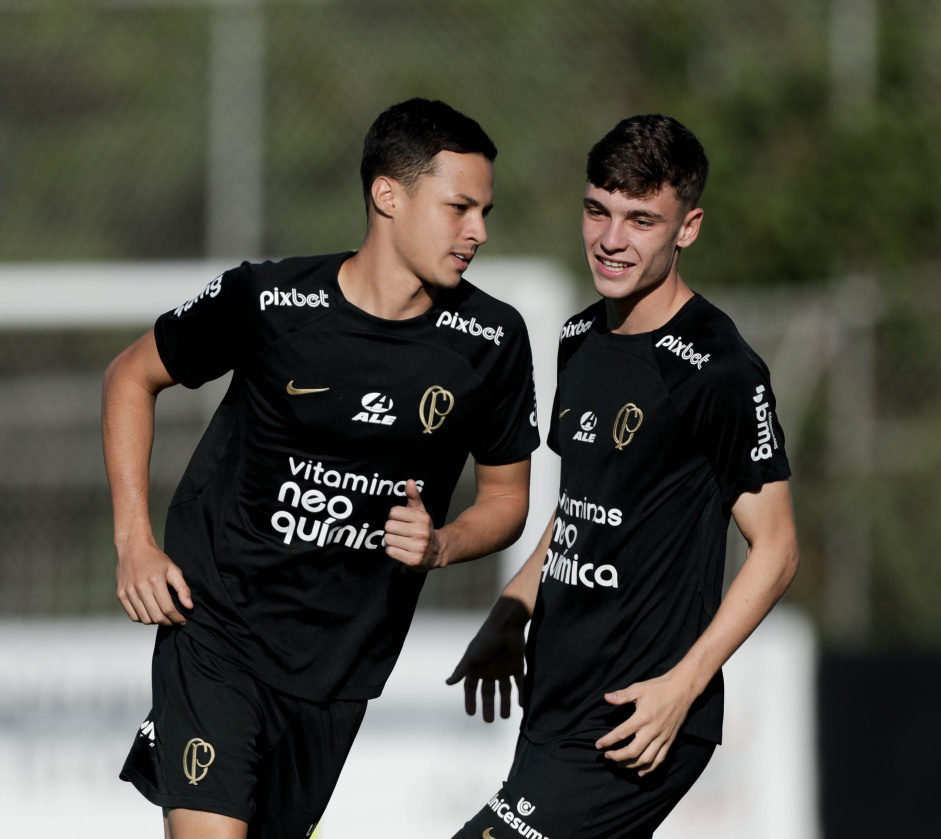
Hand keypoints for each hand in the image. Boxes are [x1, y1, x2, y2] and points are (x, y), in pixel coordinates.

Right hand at [116, 540, 192, 625]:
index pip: (167, 608)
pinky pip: (132, 615)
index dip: (176, 618)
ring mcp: (128, 591)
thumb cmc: (155, 559)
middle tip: (174, 621)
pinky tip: (150, 614)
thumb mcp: (174, 570)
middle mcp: (140, 587)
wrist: (133, 548)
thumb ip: (183, 589)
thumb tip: (189, 606)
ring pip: (144, 618)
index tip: (182, 621)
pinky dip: (143, 619)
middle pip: (155, 616)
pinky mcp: (121, 594)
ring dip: (155, 622)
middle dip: (168, 622)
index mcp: (155, 580)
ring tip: (163, 618)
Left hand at [384, 480, 442, 569]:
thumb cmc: (424, 529)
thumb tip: (409, 481)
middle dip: (392, 529)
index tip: (402, 521)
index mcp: (422, 518)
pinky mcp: (413, 560)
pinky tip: (402, 549)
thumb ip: (413, 496)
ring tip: (401, 541)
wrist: (438, 552)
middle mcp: (421, 532)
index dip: (395, 516)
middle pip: (389, 526)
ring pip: (388, 539)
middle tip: (401, 532)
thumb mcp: (421, 512)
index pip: (394, 512)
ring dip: (392, 540)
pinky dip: (393, 551)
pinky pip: (390, 551)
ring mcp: (418, 547)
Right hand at [446, 596, 528, 721]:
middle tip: (488, 721)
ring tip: (505, 717)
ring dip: (505, 703)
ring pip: (505, 690)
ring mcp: (504, 669)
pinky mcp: (517, 666)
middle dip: (488, 706)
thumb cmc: (486, 640)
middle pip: (488, 692)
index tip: (470, 713)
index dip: (470, 700)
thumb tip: (447, 683)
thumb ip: (462, 670)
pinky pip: (520, 683)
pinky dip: (521, 693)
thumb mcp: (472, 657)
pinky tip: (522, 705)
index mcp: (477, 667)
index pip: (471, 687)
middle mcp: (490, 670)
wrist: (506, 626)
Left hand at [594, 668, 696, 775]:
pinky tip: (640, 772)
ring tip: (620, 764)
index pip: (621, 733)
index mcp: (642, 717)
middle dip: (618, 757)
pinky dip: (650, 769)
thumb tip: (606, 697)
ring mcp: (662, 738)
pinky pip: (660, 759)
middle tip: (608, 757)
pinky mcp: (670, 741)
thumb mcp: (638, 688)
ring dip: (631, 765)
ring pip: (646, 759)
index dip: (608, 741)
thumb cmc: (658, 688)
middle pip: (633, 751)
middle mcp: (652, 730)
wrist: (682, 690)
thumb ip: (622, 695)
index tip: (598, 746)